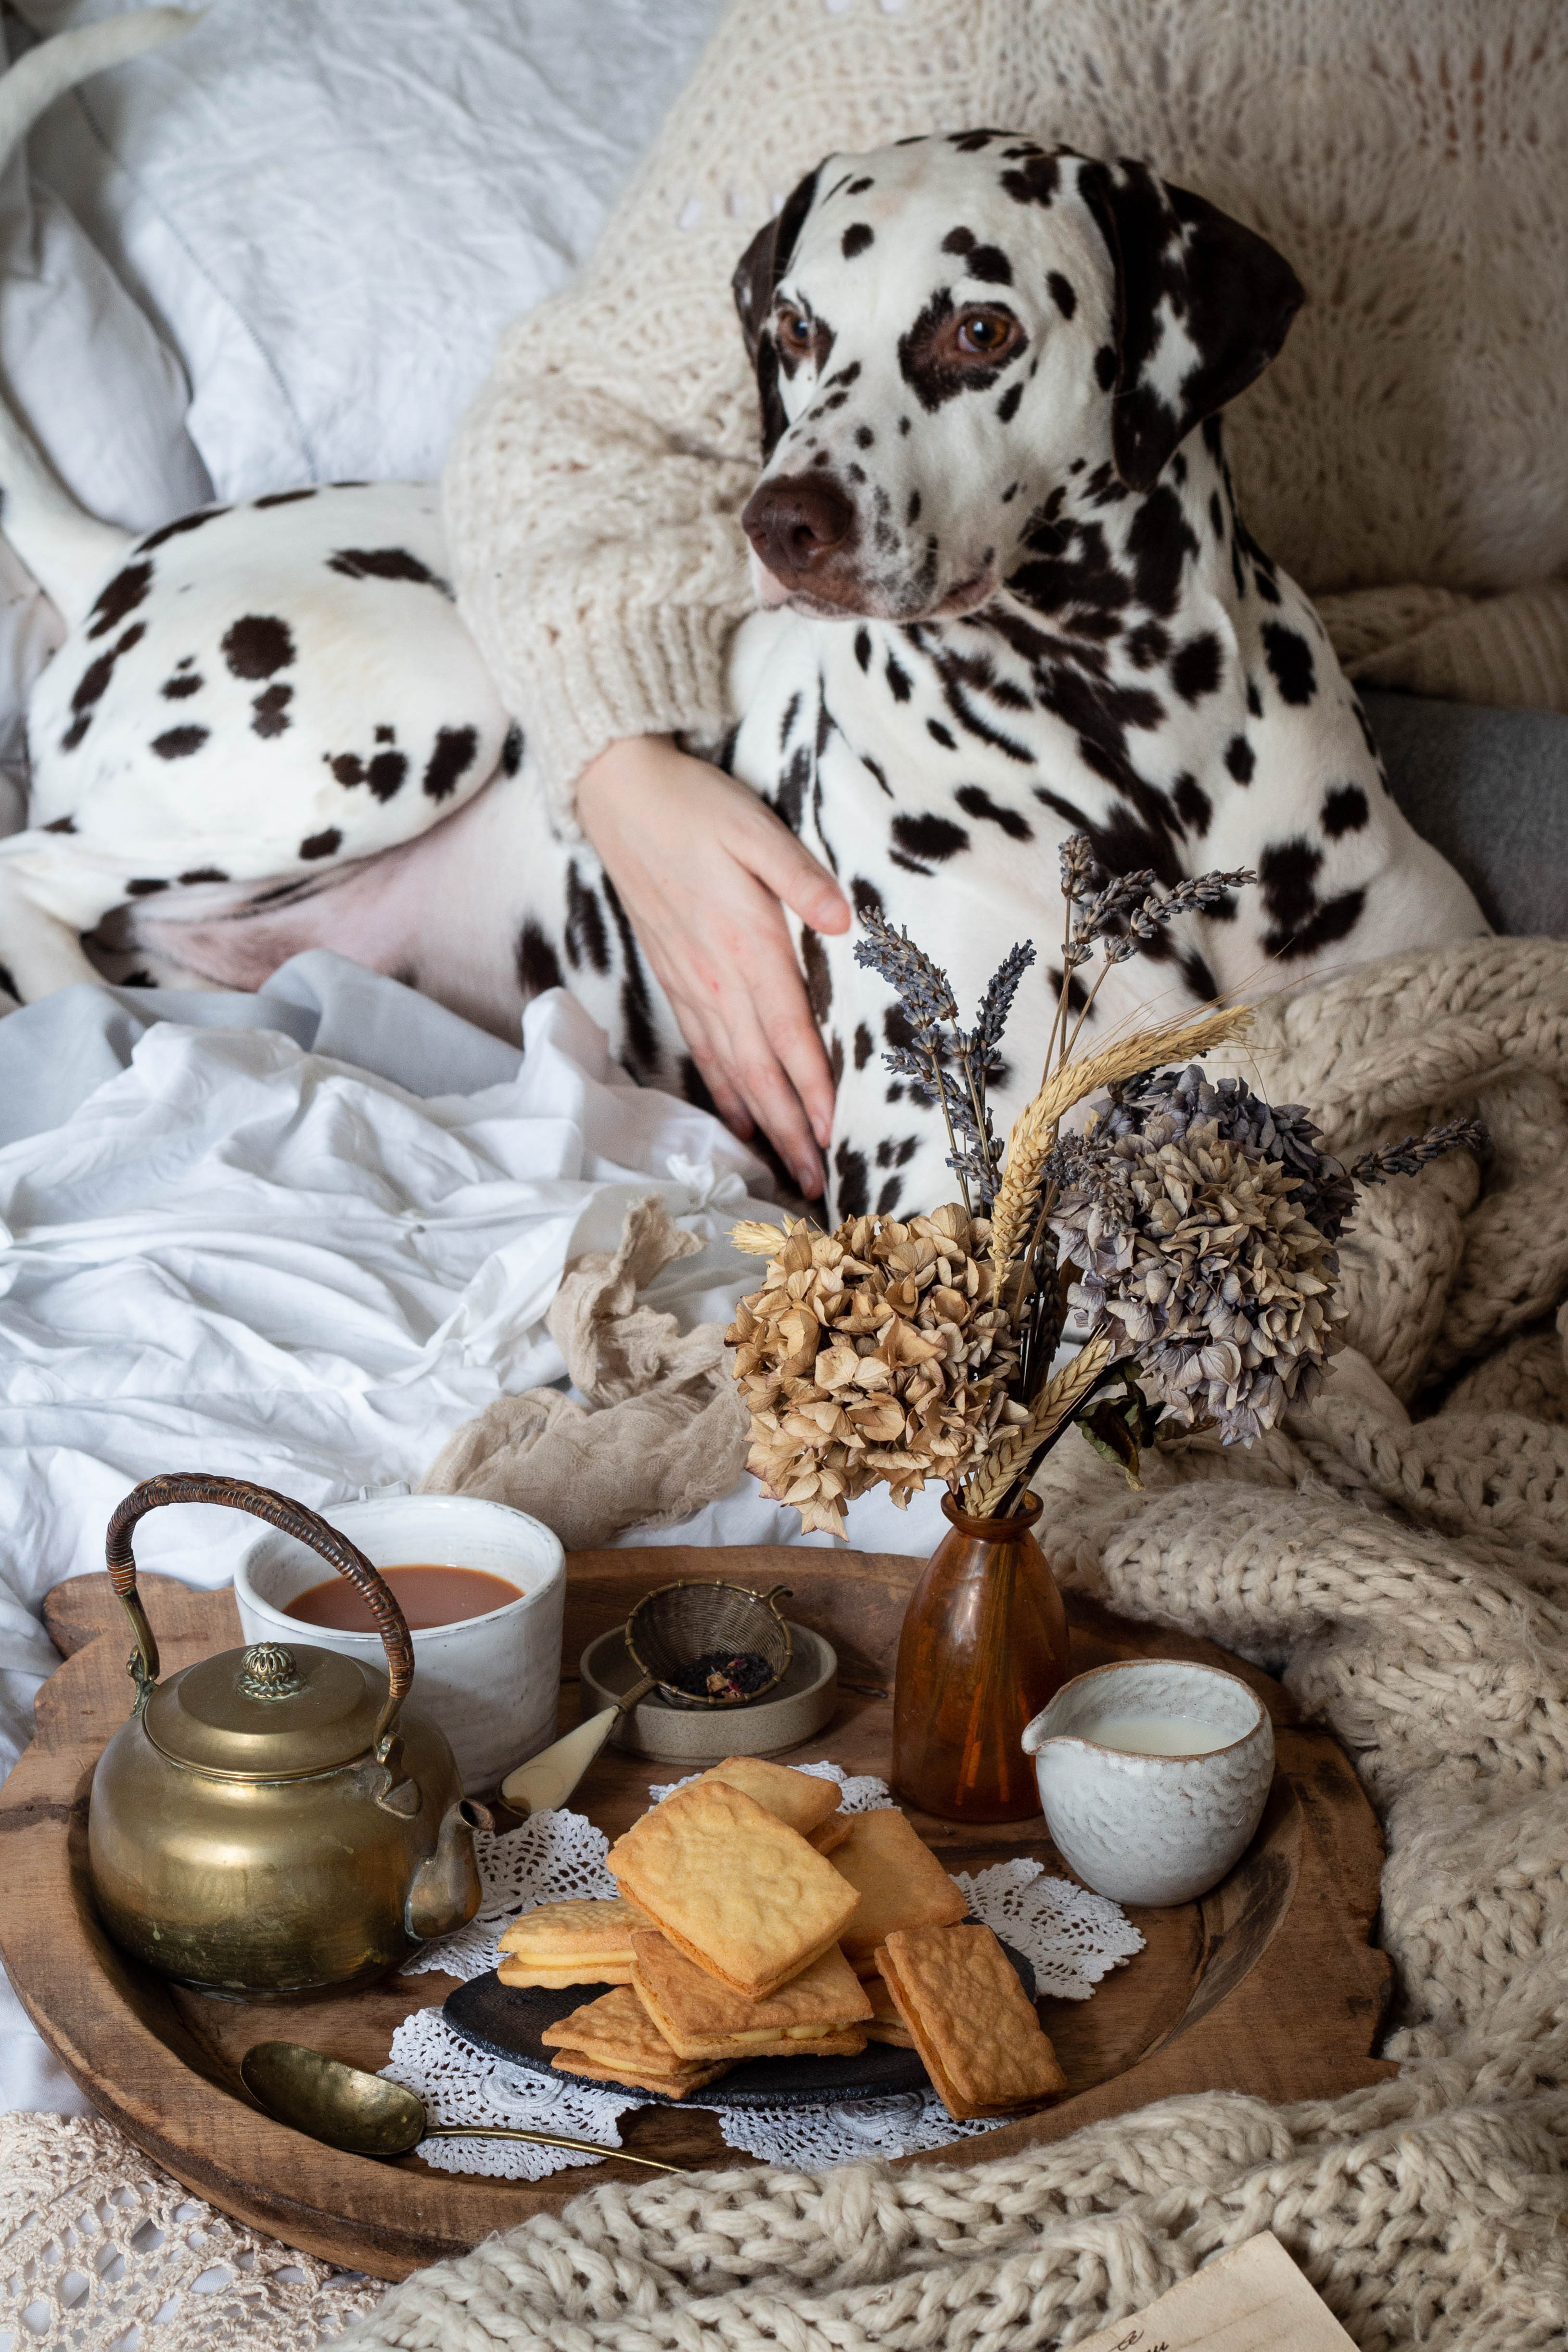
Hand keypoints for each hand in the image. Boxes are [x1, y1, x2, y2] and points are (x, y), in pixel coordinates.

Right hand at [576, 736, 849, 1194]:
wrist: (619, 795)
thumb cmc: (695, 806)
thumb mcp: (756, 827)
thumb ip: (801, 876)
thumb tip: (843, 920)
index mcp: (745, 943)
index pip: (788, 1032)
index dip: (812, 1087)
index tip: (836, 1134)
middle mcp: (716, 976)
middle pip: (760, 1070)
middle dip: (791, 1130)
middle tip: (818, 1184)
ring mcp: (689, 982)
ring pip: (730, 1069)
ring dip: (760, 1123)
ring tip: (786, 1168)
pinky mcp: (673, 976)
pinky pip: (701, 1048)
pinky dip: (722, 1091)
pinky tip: (738, 1120)